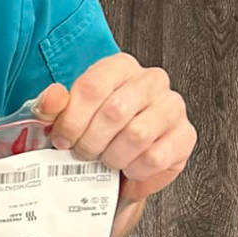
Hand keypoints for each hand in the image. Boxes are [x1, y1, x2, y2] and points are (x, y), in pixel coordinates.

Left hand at [33, 53, 195, 236]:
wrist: (119, 151)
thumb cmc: (93, 125)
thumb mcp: (65, 112)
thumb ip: (52, 104)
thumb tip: (52, 98)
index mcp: (119, 67)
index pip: (92, 87)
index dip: (72, 120)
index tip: (62, 140)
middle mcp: (151, 81)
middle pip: (115, 112)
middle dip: (91, 141)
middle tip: (83, 153)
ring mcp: (172, 106)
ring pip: (137, 135)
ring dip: (112, 156)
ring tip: (105, 159)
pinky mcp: (185, 135)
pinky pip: (156, 158)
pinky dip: (135, 170)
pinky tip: (127, 166)